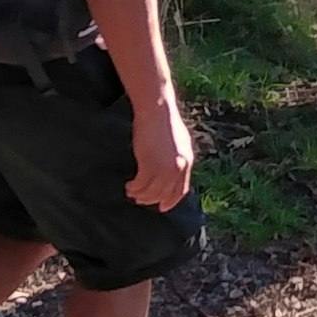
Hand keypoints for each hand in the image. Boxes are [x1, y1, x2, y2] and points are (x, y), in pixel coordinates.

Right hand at [128, 93, 194, 210]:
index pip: (181, 189)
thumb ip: (177, 156)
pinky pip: (141, 184)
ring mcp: (165, 168)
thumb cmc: (164, 121)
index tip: (163, 207)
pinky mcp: (150, 166)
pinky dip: (134, 188)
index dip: (171, 200)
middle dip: (152, 200)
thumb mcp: (177, 141)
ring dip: (141, 195)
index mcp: (187, 162)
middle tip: (140, 201)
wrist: (157, 110)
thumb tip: (171, 168)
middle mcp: (179, 168)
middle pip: (165, 193)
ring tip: (131, 193)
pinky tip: (129, 186)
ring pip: (152, 192)